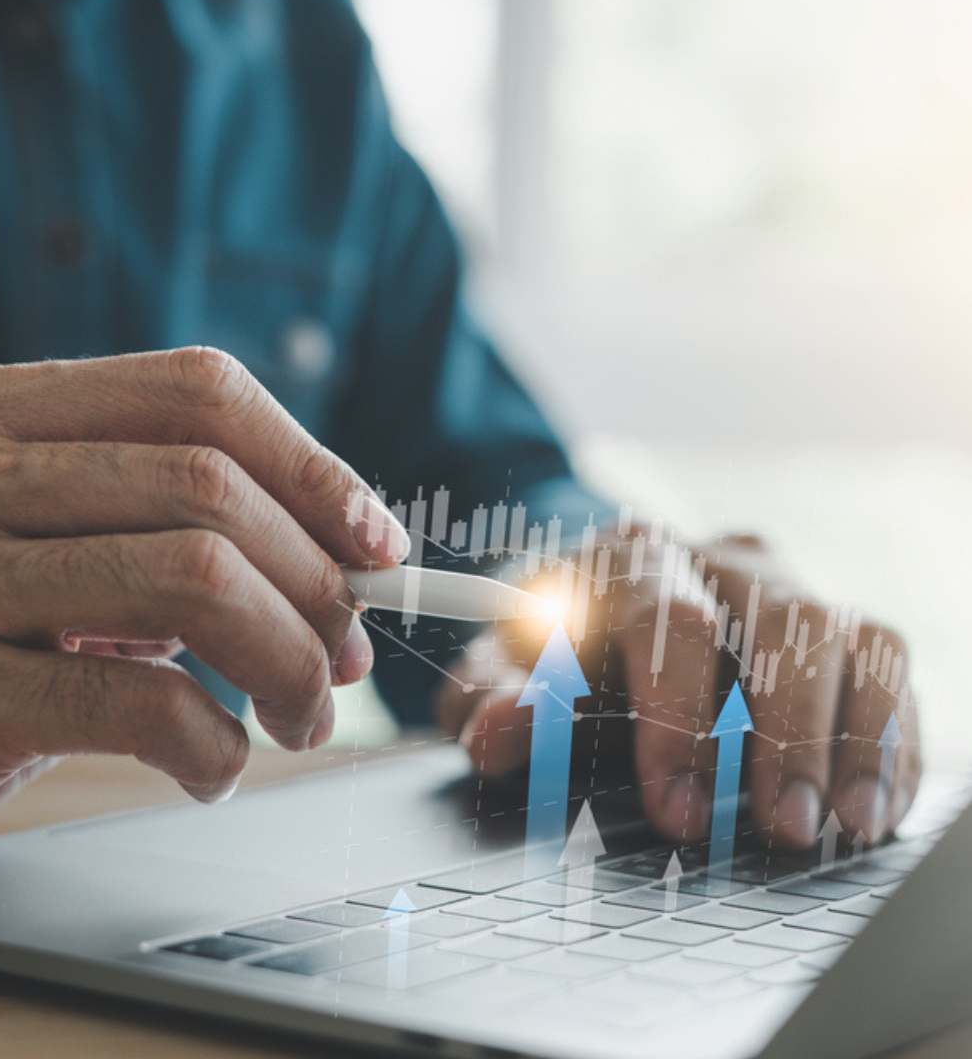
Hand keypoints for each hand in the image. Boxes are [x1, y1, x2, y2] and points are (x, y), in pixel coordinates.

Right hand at [0, 348, 406, 876]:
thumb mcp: (53, 538)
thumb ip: (172, 524)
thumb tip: (347, 563)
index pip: (197, 391)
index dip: (311, 464)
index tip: (374, 540)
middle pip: (208, 487)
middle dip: (315, 579)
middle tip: (346, 653)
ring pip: (192, 578)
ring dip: (286, 659)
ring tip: (302, 716)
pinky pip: (136, 702)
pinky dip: (213, 742)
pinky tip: (216, 765)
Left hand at [438, 530, 920, 850]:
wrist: (598, 595)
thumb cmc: (552, 641)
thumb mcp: (507, 667)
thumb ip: (493, 696)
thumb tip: (495, 734)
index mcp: (632, 555)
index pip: (668, 615)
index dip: (677, 714)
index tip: (678, 806)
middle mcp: (718, 558)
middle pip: (779, 620)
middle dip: (785, 732)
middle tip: (780, 825)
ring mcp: (784, 584)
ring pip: (846, 634)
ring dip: (851, 736)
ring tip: (841, 823)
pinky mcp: (831, 622)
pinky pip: (884, 663)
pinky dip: (888, 736)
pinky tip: (870, 803)